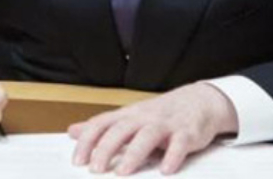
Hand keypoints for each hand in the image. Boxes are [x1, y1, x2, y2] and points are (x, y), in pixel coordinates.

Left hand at [68, 83, 237, 175]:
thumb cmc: (160, 114)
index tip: (77, 161)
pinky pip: (180, 143)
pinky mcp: (187, 133)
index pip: (102, 124)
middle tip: (95, 170)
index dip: (87, 141)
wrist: (199, 101)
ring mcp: (166, 124)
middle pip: (121, 129)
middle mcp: (144, 117)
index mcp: (128, 115)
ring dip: (134, 153)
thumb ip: (102, 127)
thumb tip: (73, 131)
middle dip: (106, 149)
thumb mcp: (129, 117)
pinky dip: (173, 156)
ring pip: (147, 135)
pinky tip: (166, 169)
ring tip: (123, 172)